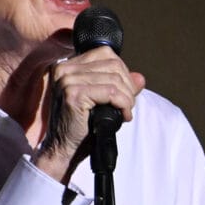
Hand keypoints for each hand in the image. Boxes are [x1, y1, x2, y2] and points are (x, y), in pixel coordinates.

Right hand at [33, 45, 144, 181]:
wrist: (64, 150)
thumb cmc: (81, 128)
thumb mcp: (102, 102)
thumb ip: (119, 87)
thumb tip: (140, 78)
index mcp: (67, 66)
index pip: (105, 53)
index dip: (123, 72)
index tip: (125, 93)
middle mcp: (64, 69)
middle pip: (113, 64)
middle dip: (128, 86)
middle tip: (128, 106)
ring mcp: (67, 80)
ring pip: (114, 78)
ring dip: (127, 97)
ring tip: (125, 112)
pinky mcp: (73, 94)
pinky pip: (111, 92)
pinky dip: (123, 104)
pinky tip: (123, 115)